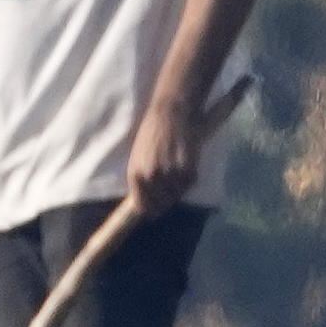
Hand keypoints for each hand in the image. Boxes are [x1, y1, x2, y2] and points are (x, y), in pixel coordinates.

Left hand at [126, 91, 205, 211]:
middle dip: (166, 201)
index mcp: (135, 175)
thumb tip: (144, 201)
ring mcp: (170, 175)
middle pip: (162, 204)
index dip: (150, 210)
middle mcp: (152, 178)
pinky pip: (190, 183)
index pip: (142, 206)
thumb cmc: (150, 133)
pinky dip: (190, 179)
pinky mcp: (188, 169)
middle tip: (170, 193)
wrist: (169, 114)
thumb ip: (140, 179)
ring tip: (178, 175)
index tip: (154, 212)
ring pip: (177, 195)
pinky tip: (186, 166)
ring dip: (179, 189)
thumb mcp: (137, 157)